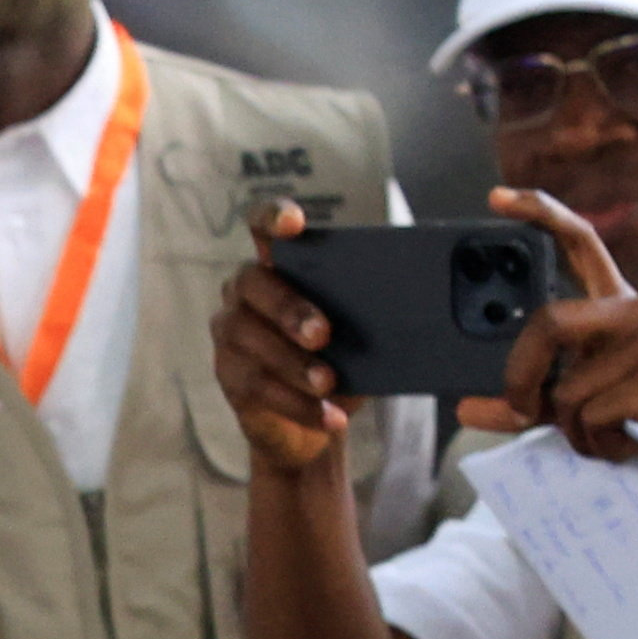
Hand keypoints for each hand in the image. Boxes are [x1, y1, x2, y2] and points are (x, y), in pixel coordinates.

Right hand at [210, 202, 357, 475]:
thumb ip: (366, 310)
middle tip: (323, 334)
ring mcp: (230, 332)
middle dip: (288, 308)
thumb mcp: (359, 332)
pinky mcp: (227, 374)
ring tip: (328, 384)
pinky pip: (255, 384)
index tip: (294, 224)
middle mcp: (245, 291)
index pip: (261, 225)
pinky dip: (296, 403)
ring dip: (292, 363)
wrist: (315, 421)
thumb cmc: (340, 361)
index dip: (271, 217)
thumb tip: (409, 304)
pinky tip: (328, 417)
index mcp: (280, 266)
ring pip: (249, 338)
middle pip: (253, 283)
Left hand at [492, 191, 637, 484]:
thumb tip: (464, 409)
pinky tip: (632, 442)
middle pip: (547, 323)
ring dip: (575, 429)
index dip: (541, 214)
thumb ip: (525, 402)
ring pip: (568, 389)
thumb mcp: (573, 408)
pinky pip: (593, 415)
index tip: (497, 197)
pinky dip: (598, 443)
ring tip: (613, 434)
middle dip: (521, 376)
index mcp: (618, 308)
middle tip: (523, 410)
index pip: (581, 244)